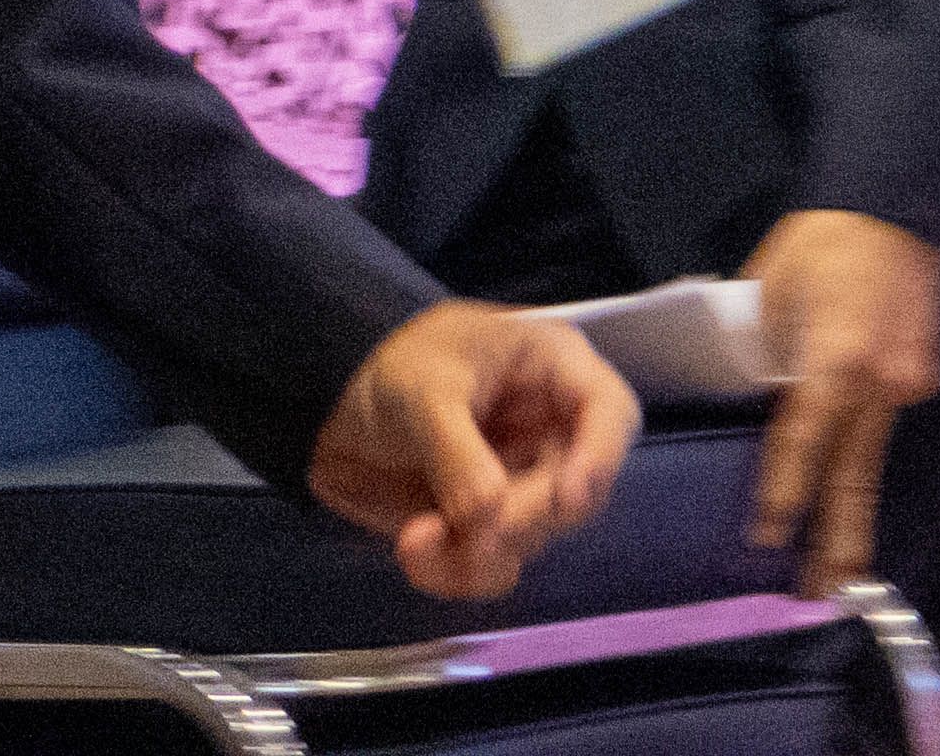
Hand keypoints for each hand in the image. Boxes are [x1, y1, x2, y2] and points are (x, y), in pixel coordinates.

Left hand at [308, 298, 636, 601]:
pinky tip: (416, 556)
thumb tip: (489, 514)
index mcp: (551, 369)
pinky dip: (458, 571)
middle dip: (522, 518)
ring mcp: (524, 482)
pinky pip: (496, 566)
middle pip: (576, 493)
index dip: (601, 457)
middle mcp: (552, 430)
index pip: (611, 412)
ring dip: (479, 552)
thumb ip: (456, 451)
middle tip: (471, 529)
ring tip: (416, 542)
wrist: (328, 410)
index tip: (567, 498)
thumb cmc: (390, 368)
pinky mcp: (492, 526)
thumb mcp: (420, 391)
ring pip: (534, 539)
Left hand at [738, 208, 939, 591]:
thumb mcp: (770, 289)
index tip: (768, 539)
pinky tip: (851, 480)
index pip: (803, 445)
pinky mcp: (922, 374)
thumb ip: (763, 350)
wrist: (898, 202)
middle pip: (854, 476)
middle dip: (838, 540)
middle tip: (822, 594)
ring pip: (874, 456)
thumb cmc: (823, 239)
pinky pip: (886, 420)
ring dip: (856, 512)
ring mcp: (909, 382)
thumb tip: (754, 392)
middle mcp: (880, 384)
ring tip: (845, 569)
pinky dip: (866, 451)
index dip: (783, 494)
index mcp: (836, 362)